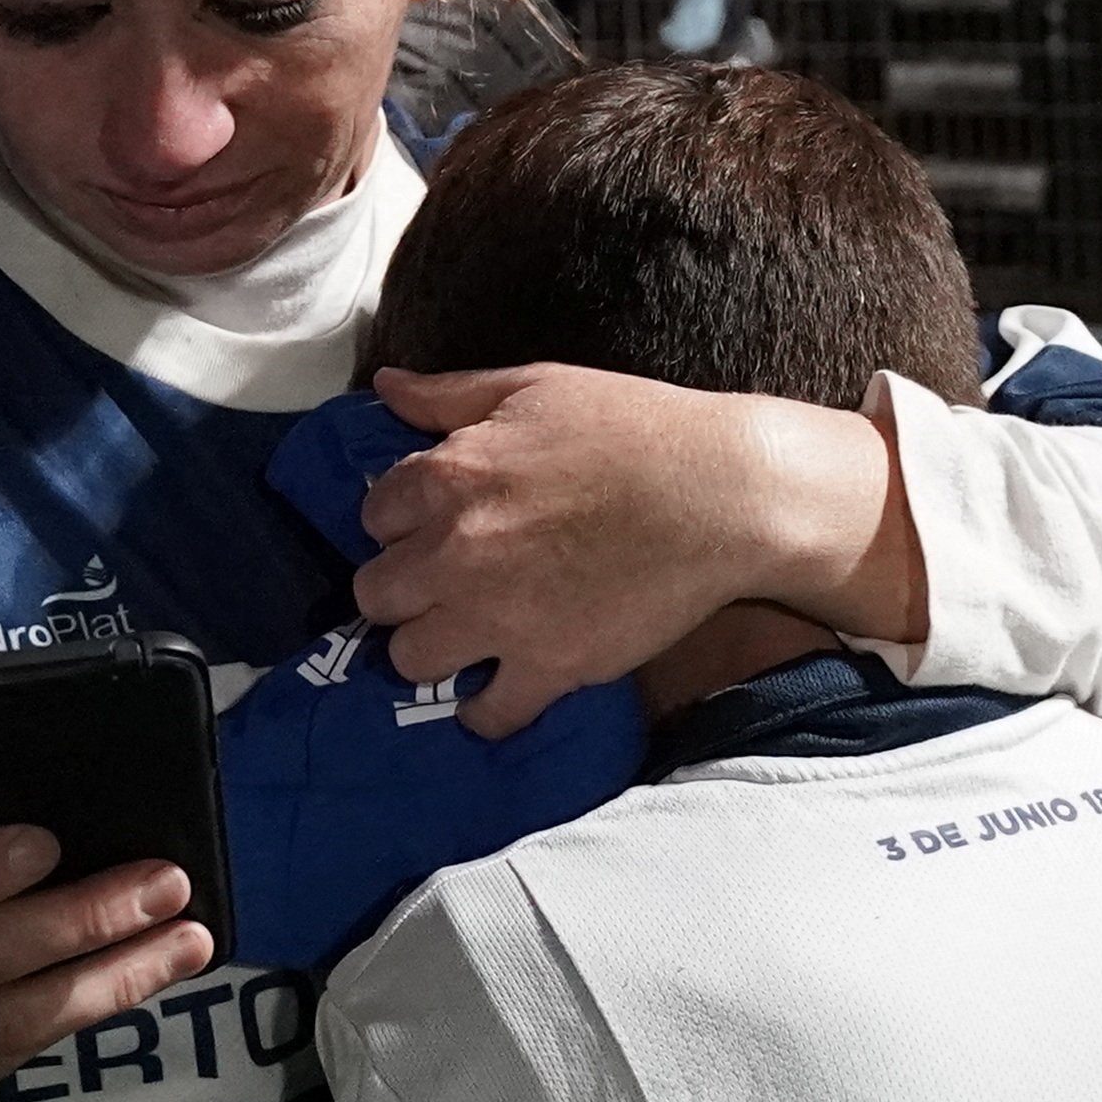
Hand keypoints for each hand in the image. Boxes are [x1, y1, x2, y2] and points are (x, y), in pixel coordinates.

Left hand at [356, 363, 920, 730]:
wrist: (727, 494)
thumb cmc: (638, 428)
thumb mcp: (539, 386)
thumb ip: (451, 394)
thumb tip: (386, 387)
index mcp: (450, 475)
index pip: (374, 514)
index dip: (406, 520)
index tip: (438, 525)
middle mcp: (457, 551)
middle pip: (377, 594)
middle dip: (407, 587)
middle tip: (450, 582)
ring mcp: (498, 617)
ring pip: (410, 659)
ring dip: (435, 649)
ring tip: (472, 636)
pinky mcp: (549, 666)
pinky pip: (486, 715)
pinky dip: (488, 710)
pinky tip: (504, 690)